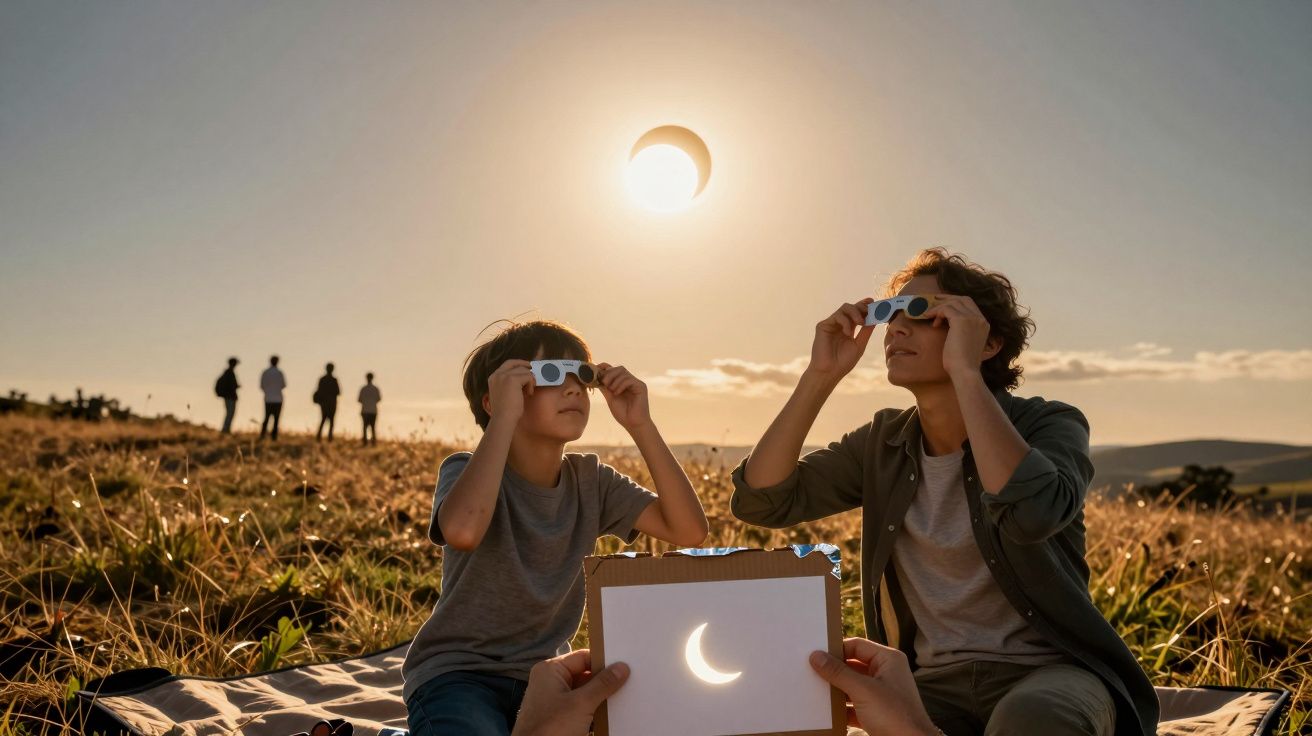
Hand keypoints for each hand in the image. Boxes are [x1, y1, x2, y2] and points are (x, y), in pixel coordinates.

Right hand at [486, 359, 533, 424]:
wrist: (503, 419)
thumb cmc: (505, 411)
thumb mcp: (504, 393)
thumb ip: (509, 384)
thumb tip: (524, 377)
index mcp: (493, 378)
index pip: (508, 364)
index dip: (519, 364)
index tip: (527, 368)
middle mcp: (497, 374)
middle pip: (515, 363)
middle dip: (526, 367)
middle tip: (534, 374)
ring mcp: (504, 376)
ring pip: (524, 370)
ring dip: (530, 380)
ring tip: (529, 392)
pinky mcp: (512, 380)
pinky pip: (528, 376)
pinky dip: (531, 384)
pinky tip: (529, 394)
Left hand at [512, 649, 629, 735]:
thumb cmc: (551, 728)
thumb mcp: (582, 703)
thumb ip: (603, 684)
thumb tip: (621, 667)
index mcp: (550, 670)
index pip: (582, 658)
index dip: (603, 661)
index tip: (624, 665)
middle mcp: (550, 682)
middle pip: (584, 675)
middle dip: (603, 681)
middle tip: (627, 681)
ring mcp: (554, 701)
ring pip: (583, 693)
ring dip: (600, 697)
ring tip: (622, 697)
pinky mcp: (559, 718)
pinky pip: (580, 708)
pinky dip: (593, 710)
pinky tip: (609, 712)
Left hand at [596, 363, 650, 430]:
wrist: (634, 424)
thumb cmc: (623, 414)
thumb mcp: (610, 398)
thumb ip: (605, 388)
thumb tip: (595, 378)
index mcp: (623, 383)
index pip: (615, 370)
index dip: (605, 367)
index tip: (596, 369)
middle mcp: (631, 381)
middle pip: (619, 369)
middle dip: (609, 374)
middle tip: (604, 383)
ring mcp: (636, 383)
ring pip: (623, 373)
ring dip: (614, 380)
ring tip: (611, 391)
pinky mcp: (641, 387)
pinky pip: (629, 380)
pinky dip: (621, 385)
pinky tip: (617, 393)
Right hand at [808, 299, 875, 381]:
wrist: (829, 372)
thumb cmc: (843, 362)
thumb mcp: (859, 345)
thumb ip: (866, 331)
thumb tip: (876, 317)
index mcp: (848, 328)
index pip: (857, 313)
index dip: (866, 306)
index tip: (875, 303)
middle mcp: (839, 324)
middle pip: (852, 307)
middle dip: (862, 306)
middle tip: (870, 310)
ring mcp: (831, 324)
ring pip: (845, 308)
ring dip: (855, 312)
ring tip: (861, 322)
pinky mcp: (823, 326)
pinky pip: (837, 316)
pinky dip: (845, 322)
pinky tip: (847, 333)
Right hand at [809, 638, 938, 735]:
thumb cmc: (895, 715)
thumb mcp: (863, 690)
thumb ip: (838, 672)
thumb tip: (816, 656)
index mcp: (888, 660)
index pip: (857, 646)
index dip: (837, 650)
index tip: (815, 655)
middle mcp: (886, 674)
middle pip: (853, 666)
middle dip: (834, 672)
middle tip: (812, 673)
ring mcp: (881, 694)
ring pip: (852, 686)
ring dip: (837, 691)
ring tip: (816, 692)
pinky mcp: (877, 713)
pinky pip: (855, 705)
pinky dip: (842, 709)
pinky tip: (828, 712)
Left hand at [921, 295, 995, 380]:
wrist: (965, 371)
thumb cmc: (962, 364)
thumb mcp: (965, 344)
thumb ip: (962, 332)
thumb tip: (947, 325)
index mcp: (983, 324)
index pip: (969, 304)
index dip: (955, 302)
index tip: (942, 305)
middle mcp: (980, 319)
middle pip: (962, 299)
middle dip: (946, 299)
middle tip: (933, 302)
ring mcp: (973, 318)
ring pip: (953, 303)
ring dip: (938, 307)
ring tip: (928, 316)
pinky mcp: (961, 320)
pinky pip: (946, 308)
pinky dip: (936, 312)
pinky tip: (931, 321)